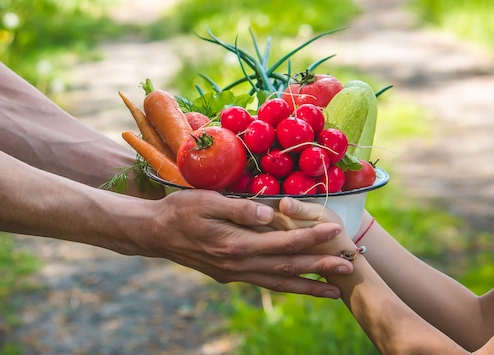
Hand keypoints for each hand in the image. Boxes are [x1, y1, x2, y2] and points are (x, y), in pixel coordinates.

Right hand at [143, 190, 353, 297]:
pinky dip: (285, 286)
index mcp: (235, 244)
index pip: (282, 241)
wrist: (155, 233)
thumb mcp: (207, 201)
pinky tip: (298, 287)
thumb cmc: (180, 211)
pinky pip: (263, 283)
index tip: (333, 233)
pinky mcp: (229, 275)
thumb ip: (240, 209)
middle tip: (348, 267)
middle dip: (319, 268)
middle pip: (286, 267)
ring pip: (277, 282)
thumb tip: (272, 214)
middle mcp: (238, 265)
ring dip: (307, 286)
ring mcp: (234, 273)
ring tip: (333, 291)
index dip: (310, 238)